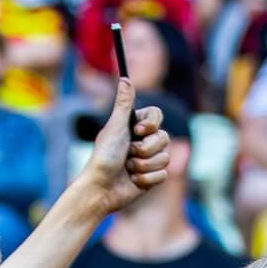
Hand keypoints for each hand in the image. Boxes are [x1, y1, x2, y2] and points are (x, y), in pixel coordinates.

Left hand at [79, 77, 170, 216]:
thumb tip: (125, 78)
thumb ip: (124, 104)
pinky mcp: (152, 178)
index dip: (151, 124)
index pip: (157, 116)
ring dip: (144, 165)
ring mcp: (149, 160)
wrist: (101, 189)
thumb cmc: (104, 157)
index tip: (138, 131)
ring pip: (166, 157)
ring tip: (128, 168)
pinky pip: (163, 174)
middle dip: (146, 149)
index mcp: (135, 127)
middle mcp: (144, 142)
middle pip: (165, 137)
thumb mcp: (115, 127)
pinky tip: (133, 180)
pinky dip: (147, 179)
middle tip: (129, 154)